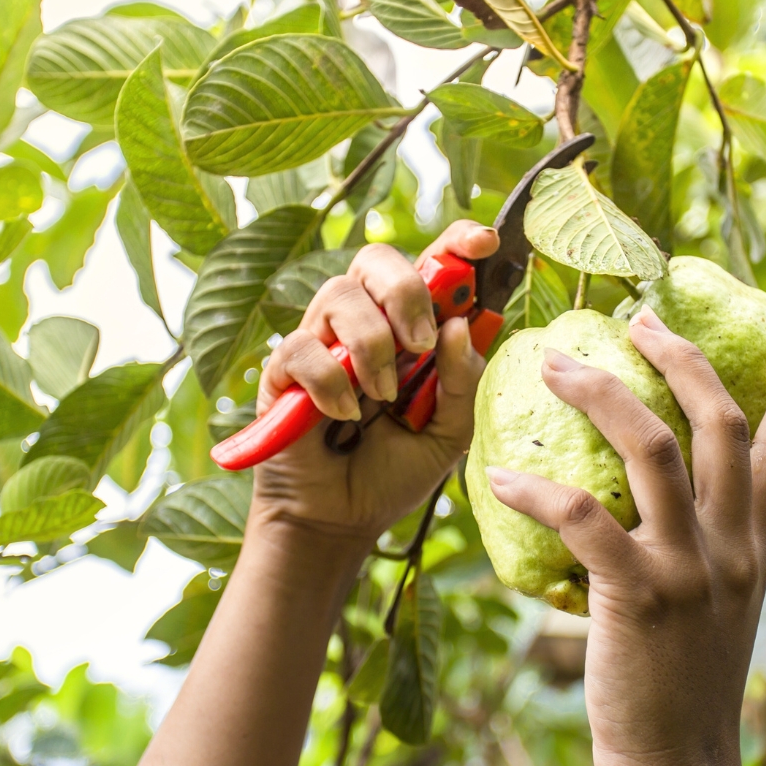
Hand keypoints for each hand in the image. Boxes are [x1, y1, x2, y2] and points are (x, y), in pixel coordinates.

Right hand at [251, 221, 497, 555]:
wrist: (340, 521)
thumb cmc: (393, 471)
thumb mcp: (449, 432)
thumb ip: (460, 380)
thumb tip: (458, 325)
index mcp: (409, 328)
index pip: (431, 265)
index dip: (455, 243)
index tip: (483, 244)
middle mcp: (364, 323)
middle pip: (375, 260)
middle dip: (406, 290)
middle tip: (421, 343)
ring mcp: (321, 342)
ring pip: (339, 294)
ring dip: (372, 344)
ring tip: (384, 396)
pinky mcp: (282, 372)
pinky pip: (303, 348)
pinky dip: (331, 382)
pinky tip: (345, 416)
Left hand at [485, 307, 765, 765]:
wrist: (683, 765)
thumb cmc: (683, 688)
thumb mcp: (716, 610)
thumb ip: (706, 555)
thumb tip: (660, 515)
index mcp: (753, 547)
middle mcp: (732, 546)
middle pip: (719, 422)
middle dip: (681, 359)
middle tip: (640, 318)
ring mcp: (692, 567)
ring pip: (655, 448)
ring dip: (603, 394)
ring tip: (555, 365)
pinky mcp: (640, 596)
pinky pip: (583, 520)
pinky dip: (537, 491)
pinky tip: (500, 478)